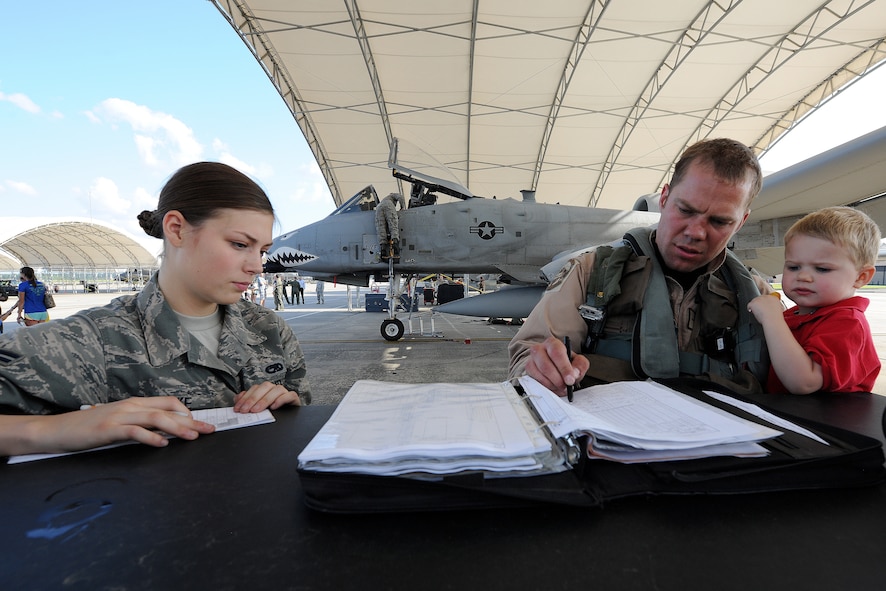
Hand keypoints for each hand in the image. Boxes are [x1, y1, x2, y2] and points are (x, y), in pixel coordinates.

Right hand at [32, 397, 214, 453]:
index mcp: (135, 403)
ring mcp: (120, 416)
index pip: (169, 403)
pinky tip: (162, 444)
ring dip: (178, 428)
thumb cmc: (89, 427)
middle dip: (191, 420)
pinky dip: (151, 437)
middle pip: (168, 410)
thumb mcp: (119, 421)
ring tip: (193, 436)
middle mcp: (131, 406)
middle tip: (209, 430)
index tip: (201, 424)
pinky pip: (135, 431)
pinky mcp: (109, 428)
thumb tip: (164, 431)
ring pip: (156, 418)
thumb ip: (140, 423)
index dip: (188, 413)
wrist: (58, 429)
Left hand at [233, 381, 301, 412]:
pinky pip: (290, 395)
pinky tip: (274, 407)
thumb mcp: (257, 409)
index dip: (245, 398)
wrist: (288, 420)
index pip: (254, 389)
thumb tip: (237, 399)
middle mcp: (274, 389)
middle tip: (246, 410)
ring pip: (277, 389)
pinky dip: (282, 399)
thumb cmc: (272, 413)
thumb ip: (247, 403)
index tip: (238, 408)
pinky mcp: (293, 398)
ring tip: (257, 410)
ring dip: (265, 400)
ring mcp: (284, 393)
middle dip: (253, 399)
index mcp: (265, 390)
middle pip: (264, 387)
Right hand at [523, 336, 588, 396]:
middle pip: (545, 365)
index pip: (556, 353)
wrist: (556, 368)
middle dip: (557, 379)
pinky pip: (535, 381)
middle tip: (566, 386)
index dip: (564, 367)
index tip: (570, 380)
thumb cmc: (566, 364)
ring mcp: (531, 360)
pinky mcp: (528, 371)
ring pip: (539, 374)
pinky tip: (553, 387)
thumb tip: (574, 373)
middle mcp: (539, 349)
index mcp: (553, 343)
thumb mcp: (578, 362)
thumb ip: (580, 365)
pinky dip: (546, 387)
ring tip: (561, 387)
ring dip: (552, 384)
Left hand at [747, 293, 783, 323]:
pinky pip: (749, 305)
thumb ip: (772, 307)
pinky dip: (750, 309)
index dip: (764, 304)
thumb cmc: (775, 318)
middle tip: (761, 311)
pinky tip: (754, 312)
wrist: (772, 320)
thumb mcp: (778, 310)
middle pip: (759, 299)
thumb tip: (768, 308)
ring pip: (754, 302)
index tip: (764, 308)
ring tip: (759, 313)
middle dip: (759, 305)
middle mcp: (766, 296)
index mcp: (773, 298)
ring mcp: (759, 299)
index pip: (766, 298)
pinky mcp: (753, 302)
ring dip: (755, 307)